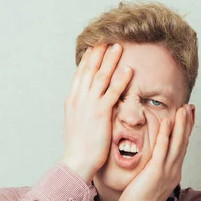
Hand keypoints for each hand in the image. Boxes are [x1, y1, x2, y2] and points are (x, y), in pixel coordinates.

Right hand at [60, 44, 133, 183]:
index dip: (88, 59)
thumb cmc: (79, 146)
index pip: (80, 74)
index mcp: (72, 100)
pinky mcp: (100, 113)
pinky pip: (112, 92)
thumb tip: (88, 103)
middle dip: (98, 53)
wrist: (77, 161)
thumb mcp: (77, 122)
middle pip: (89, 70)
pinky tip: (128, 70)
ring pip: (100, 77)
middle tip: (107, 38)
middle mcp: (78, 99)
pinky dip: (120, 79)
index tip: (94, 47)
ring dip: (110, 60)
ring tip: (118, 47)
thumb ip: (82, 109)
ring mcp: (89, 105)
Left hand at [118, 104, 194, 200]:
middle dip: (187, 123)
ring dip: (180, 124)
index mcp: (172, 172)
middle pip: (183, 142)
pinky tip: (167, 121)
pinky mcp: (156, 171)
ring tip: (183, 108)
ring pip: (176, 143)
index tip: (188, 116)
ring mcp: (166, 170)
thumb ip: (153, 173)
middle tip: (190, 106)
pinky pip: (162, 149)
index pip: (181, 147)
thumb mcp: (150, 184)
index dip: (185, 131)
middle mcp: (173, 169)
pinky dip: (166, 135)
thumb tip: (152, 166)